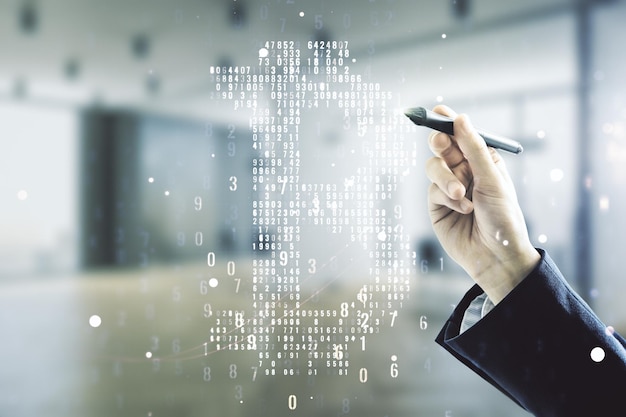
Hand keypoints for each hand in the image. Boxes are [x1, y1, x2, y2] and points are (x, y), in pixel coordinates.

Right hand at [425, 105, 539, 303]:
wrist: (496, 257)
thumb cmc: (503, 218)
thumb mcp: (492, 179)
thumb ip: (473, 149)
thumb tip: (460, 118)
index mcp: (483, 161)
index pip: (463, 136)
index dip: (450, 122)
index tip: (438, 111)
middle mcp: (465, 172)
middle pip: (442, 147)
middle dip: (441, 145)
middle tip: (441, 144)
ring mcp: (449, 189)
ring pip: (433, 168)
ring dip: (445, 178)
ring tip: (461, 195)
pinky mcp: (437, 206)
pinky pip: (432, 191)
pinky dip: (446, 197)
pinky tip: (463, 210)